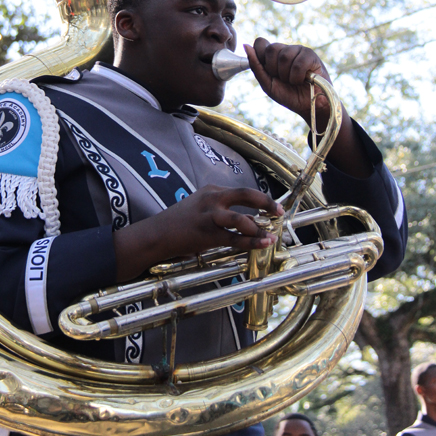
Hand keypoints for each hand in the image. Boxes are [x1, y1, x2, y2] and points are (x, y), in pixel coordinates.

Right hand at [114, 185, 282, 281]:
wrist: (156, 235)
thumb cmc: (177, 225)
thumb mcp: (199, 209)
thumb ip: (220, 212)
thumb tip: (244, 223)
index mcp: (211, 191)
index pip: (241, 192)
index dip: (259, 199)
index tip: (271, 206)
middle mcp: (212, 199)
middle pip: (246, 194)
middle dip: (266, 202)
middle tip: (279, 211)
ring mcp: (209, 215)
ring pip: (241, 219)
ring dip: (258, 228)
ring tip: (270, 235)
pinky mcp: (207, 233)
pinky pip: (235, 238)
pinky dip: (251, 242)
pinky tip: (262, 244)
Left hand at [245, 37, 331, 124]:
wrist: (308, 106)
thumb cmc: (288, 95)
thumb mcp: (267, 83)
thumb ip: (256, 65)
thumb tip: (246, 45)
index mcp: (273, 55)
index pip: (260, 43)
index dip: (261, 57)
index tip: (268, 72)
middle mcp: (285, 49)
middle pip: (271, 48)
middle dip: (274, 69)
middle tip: (282, 79)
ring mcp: (299, 50)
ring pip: (285, 56)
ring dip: (286, 75)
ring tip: (293, 81)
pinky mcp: (311, 56)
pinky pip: (299, 63)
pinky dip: (298, 77)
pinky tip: (303, 80)